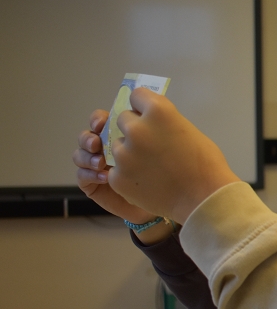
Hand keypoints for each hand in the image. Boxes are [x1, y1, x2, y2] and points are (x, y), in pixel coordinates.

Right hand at [73, 109, 158, 223]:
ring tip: (100, 162)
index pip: (102, 120)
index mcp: (117, 135)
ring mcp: (96, 165)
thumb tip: (145, 107)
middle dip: (89, 138)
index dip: (99, 119)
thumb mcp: (161, 145)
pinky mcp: (92, 184)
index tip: (104, 122)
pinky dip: (90, 174)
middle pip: (87, 135)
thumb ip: (151, 128)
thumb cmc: (165, 171)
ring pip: (80, 154)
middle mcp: (104, 148)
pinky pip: (82, 175)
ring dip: (87, 156)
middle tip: (97, 143)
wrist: (164, 201)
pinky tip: (104, 176)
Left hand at [106, 88, 239, 223]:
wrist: (204, 200)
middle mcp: (136, 129)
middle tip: (151, 145)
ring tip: (151, 168)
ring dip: (129, 153)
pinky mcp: (117, 177)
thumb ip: (165, 122)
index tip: (148, 116)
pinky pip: (116, 170)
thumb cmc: (205, 165)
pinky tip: (147, 182)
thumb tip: (150, 121)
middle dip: (134, 129)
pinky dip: (128, 175)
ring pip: (117, 146)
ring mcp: (124, 154)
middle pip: (123, 120)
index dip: (143, 106)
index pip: (137, 96)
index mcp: (158, 112)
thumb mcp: (189, 131)